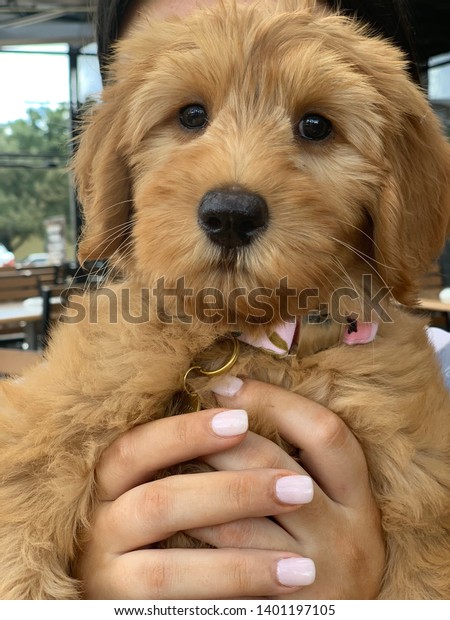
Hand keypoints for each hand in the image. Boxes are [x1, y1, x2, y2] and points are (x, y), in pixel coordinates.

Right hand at [74, 408, 315, 598]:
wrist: (144, 594)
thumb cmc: (164, 527)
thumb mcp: (163, 487)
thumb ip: (184, 461)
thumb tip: (241, 411)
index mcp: (107, 486)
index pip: (134, 449)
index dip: (185, 432)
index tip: (241, 420)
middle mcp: (98, 529)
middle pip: (158, 503)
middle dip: (234, 493)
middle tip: (298, 488)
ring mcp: (106, 578)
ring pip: (166, 570)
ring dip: (240, 565)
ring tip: (303, 565)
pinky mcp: (122, 615)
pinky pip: (177, 613)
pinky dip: (228, 604)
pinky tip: (274, 598)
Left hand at [190, 376, 384, 599]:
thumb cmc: (320, 556)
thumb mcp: (328, 512)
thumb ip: (297, 468)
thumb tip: (237, 409)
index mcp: (359, 501)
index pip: (326, 434)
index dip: (275, 402)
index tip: (227, 386)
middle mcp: (349, 537)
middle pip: (274, 470)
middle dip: (221, 440)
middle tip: (183, 423)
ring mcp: (317, 575)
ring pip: (241, 521)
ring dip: (196, 486)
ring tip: (166, 463)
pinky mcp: (282, 607)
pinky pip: (227, 565)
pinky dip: (195, 535)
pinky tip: (174, 518)